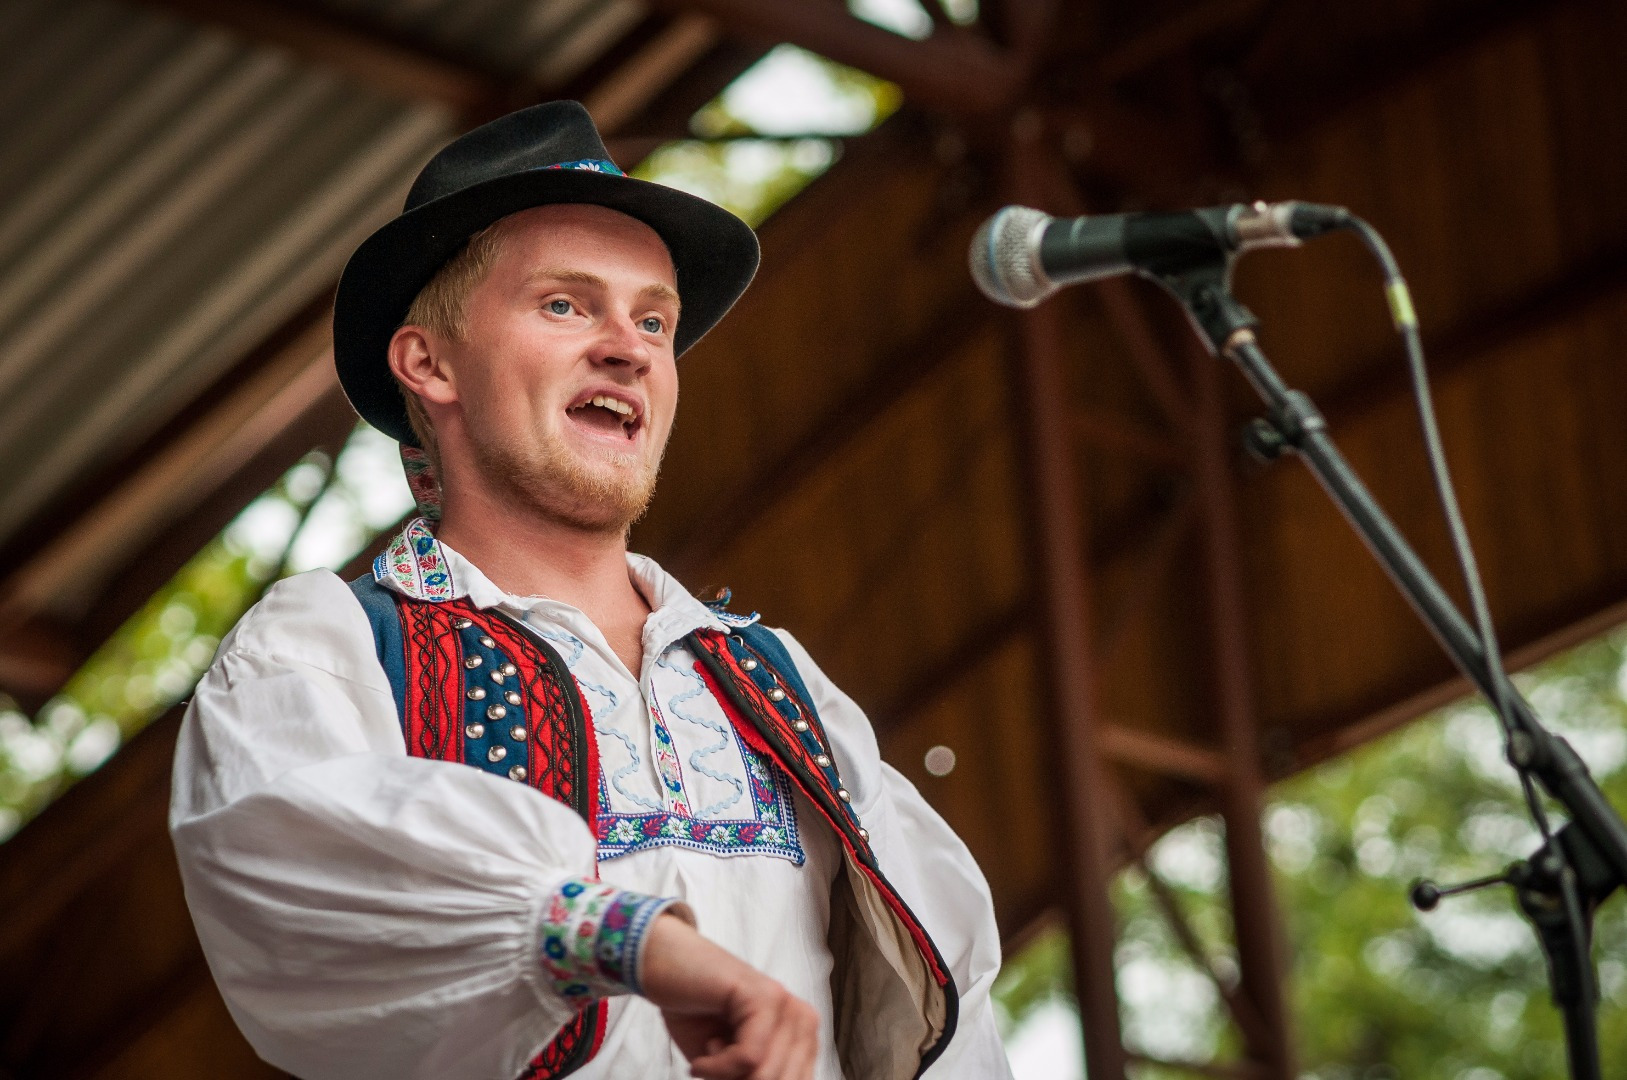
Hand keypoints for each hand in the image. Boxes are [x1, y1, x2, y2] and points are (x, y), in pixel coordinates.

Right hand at [640, 912, 821, 1079]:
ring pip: (767, 1075)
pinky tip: (702, 1056)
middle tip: (717, 1071)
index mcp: (802, 1036)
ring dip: (727, 1077)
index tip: (729, 1079)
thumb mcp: (730, 1064)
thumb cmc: (696, 1013)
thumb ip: (752, 1078)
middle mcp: (802, 1019)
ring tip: (709, 1054)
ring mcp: (784, 1004)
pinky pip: (748, 1057)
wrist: (665, 965)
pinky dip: (716, 1068)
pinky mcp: (762, 996)